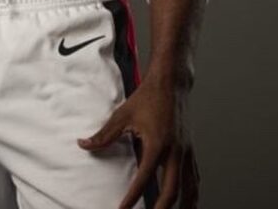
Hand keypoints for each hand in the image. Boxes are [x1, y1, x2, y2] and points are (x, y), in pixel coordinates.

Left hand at [78, 78, 198, 208]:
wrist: (172, 83)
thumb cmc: (148, 97)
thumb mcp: (122, 115)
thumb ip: (104, 134)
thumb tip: (83, 144)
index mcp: (158, 144)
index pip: (144, 179)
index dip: (132, 197)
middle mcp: (175, 151)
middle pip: (172, 191)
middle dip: (161, 208)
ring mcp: (186, 151)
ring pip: (190, 187)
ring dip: (184, 205)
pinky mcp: (190, 149)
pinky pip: (194, 176)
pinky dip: (193, 191)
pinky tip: (190, 199)